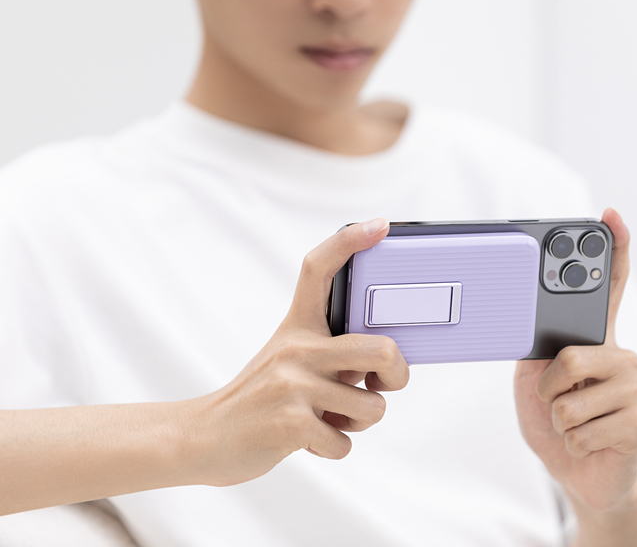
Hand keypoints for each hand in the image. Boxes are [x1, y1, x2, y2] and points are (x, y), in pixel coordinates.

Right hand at [187, 218, 409, 486]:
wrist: (202, 438)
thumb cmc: (261, 399)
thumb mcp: (289, 360)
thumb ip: (332, 349)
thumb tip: (389, 356)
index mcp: (297, 326)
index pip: (320, 268)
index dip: (352, 241)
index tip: (381, 226)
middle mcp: (295, 347)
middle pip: (381, 349)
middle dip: (397, 375)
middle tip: (382, 383)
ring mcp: (292, 384)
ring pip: (372, 407)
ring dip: (359, 422)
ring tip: (329, 417)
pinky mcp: (290, 423)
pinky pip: (345, 441)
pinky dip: (335, 447)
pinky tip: (308, 438)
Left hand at [514, 209, 636, 519]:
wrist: (577, 472)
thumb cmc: (555, 421)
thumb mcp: (533, 381)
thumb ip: (536, 350)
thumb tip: (525, 322)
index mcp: (596, 340)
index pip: (611, 287)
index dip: (615, 249)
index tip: (611, 214)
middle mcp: (622, 356)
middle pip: (570, 358)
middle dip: (549, 389)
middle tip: (555, 401)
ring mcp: (636, 388)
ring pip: (571, 400)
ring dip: (559, 422)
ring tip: (573, 426)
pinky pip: (583, 430)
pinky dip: (573, 443)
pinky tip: (587, 443)